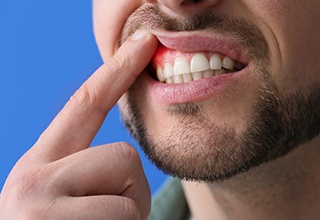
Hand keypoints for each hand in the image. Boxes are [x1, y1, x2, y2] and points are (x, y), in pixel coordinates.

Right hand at [0, 30, 157, 219]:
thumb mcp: (65, 199)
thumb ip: (88, 170)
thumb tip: (126, 158)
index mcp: (41, 165)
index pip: (85, 103)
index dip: (117, 69)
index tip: (143, 43)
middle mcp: (32, 177)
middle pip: (123, 156)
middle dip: (130, 190)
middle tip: (105, 219)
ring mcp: (40, 205)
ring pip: (129, 189)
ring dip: (127, 217)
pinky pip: (125, 216)